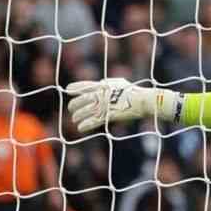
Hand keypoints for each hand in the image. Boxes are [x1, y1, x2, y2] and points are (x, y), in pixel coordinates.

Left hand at [65, 78, 179, 131]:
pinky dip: (85, 125)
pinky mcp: (107, 115)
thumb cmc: (134, 92)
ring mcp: (103, 105)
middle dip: (74, 105)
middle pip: (80, 100)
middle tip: (71, 109)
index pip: (85, 86)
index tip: (67, 90)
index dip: (74, 88)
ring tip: (75, 120)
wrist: (143, 100)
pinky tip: (80, 128)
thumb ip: (108, 83)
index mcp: (103, 85)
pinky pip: (92, 121)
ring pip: (84, 112)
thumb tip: (101, 82)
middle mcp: (100, 94)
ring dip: (77, 116)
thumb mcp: (120, 82)